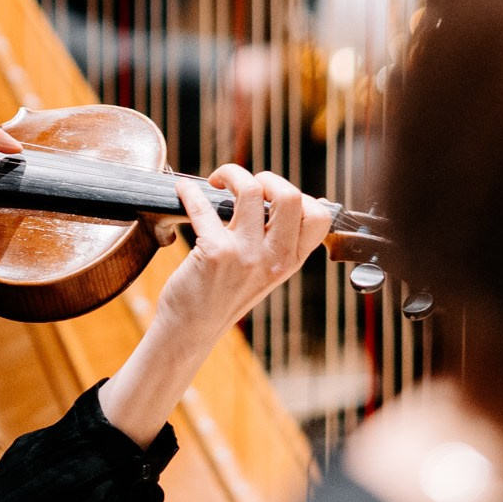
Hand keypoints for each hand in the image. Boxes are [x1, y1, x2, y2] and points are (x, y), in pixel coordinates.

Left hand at [153, 166, 325, 341]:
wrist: (192, 329)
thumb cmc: (223, 295)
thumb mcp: (264, 272)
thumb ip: (274, 242)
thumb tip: (274, 197)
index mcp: (291, 261)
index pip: (319, 217)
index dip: (300, 194)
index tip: (273, 194)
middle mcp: (274, 258)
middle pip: (290, 195)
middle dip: (266, 177)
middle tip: (245, 184)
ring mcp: (246, 255)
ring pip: (251, 190)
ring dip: (230, 173)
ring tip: (217, 181)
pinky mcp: (215, 252)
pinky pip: (204, 205)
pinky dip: (189, 191)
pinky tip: (183, 191)